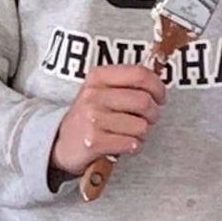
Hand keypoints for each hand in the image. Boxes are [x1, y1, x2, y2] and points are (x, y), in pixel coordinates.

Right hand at [48, 64, 165, 176]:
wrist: (61, 142)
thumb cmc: (90, 115)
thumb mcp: (100, 90)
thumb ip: (127, 83)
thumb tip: (159, 85)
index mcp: (98, 77)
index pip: (140, 74)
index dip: (157, 87)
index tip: (159, 97)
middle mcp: (93, 95)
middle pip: (144, 101)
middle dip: (153, 114)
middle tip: (147, 118)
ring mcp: (92, 118)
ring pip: (141, 126)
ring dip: (141, 133)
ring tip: (128, 132)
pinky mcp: (94, 141)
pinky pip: (132, 144)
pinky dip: (133, 146)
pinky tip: (121, 143)